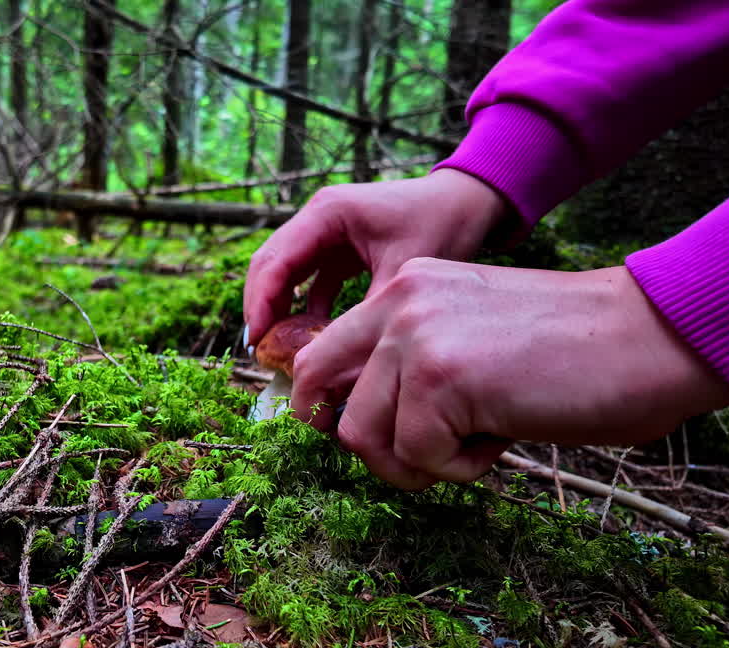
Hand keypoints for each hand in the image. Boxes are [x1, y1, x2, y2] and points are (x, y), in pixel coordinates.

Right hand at [242, 169, 506, 347]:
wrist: (472, 203)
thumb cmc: (443, 225)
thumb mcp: (402, 274)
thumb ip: (365, 315)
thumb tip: (335, 363)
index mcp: (326, 213)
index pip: (274, 261)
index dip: (260, 303)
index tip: (255, 342)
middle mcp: (318, 218)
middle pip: (270, 265)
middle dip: (262, 308)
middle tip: (259, 351)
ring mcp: (327, 232)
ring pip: (286, 273)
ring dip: (280, 309)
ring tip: (276, 350)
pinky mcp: (341, 247)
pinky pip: (310, 280)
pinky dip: (306, 307)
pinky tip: (311, 339)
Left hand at [291, 259, 728, 489]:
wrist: (649, 338)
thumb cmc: (574, 353)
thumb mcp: (471, 338)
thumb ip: (412, 364)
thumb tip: (354, 422)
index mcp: (404, 287)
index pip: (319, 352)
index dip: (323, 406)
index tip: (354, 436)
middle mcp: (398, 301)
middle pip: (315, 391)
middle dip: (357, 441)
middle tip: (416, 459)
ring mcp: (414, 336)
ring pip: (361, 436)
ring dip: (417, 461)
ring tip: (478, 441)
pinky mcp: (439, 379)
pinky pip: (418, 457)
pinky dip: (461, 468)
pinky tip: (503, 437)